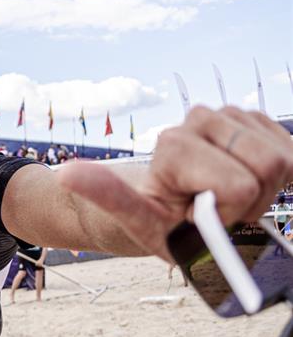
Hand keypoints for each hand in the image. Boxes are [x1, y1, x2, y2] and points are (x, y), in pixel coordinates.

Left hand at [58, 106, 292, 260]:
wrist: (164, 206)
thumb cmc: (152, 220)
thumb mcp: (133, 220)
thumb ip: (108, 196)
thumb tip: (67, 174)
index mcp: (173, 144)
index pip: (240, 186)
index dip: (229, 214)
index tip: (200, 219)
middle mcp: (199, 119)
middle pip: (269, 166)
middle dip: (252, 200)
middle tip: (217, 212)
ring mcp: (228, 115)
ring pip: (285, 157)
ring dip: (266, 188)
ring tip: (227, 198)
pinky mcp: (252, 120)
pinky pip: (292, 149)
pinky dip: (280, 175)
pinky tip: (247, 181)